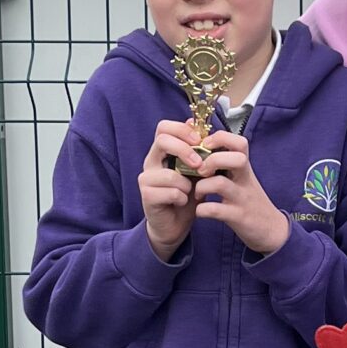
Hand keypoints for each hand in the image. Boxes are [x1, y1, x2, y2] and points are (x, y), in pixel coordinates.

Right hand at [140, 119, 200, 255]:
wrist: (175, 225)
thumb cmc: (186, 195)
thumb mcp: (196, 170)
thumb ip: (196, 150)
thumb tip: (194, 122)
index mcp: (161, 152)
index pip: (164, 127)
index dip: (182, 130)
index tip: (200, 141)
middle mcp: (150, 162)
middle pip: (162, 141)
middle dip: (185, 150)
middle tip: (200, 165)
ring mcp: (146, 179)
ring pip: (170, 173)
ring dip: (187, 184)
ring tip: (190, 192)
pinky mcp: (147, 196)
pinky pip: (171, 192)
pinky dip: (182, 198)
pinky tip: (182, 203)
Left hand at [192, 130, 290, 256]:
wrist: (272, 230)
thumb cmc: (251, 201)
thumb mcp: (243, 179)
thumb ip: (227, 164)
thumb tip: (204, 147)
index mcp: (245, 169)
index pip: (240, 142)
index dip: (220, 138)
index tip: (206, 147)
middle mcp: (245, 181)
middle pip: (235, 158)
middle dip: (212, 160)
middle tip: (201, 171)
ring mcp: (242, 199)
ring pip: (220, 183)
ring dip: (201, 186)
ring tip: (198, 193)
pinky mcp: (237, 217)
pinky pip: (215, 210)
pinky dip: (202, 210)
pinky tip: (201, 211)